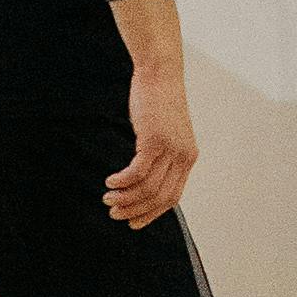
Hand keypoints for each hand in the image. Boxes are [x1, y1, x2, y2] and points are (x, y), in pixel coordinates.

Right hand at [108, 64, 196, 229]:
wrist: (160, 73)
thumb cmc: (159, 102)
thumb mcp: (166, 133)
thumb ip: (160, 155)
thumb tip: (142, 178)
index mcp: (188, 158)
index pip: (172, 198)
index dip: (152, 214)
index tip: (134, 222)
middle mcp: (183, 156)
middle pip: (159, 197)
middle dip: (135, 210)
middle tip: (115, 213)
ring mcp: (171, 149)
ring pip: (147, 188)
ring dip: (125, 198)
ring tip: (108, 199)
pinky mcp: (155, 140)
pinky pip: (137, 172)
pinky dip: (122, 182)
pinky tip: (110, 182)